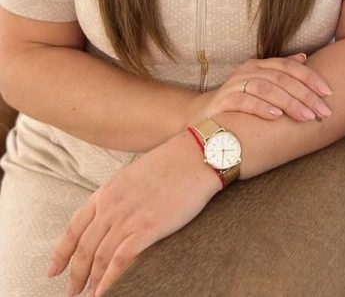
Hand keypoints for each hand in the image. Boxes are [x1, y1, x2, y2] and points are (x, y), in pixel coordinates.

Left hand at [47, 132, 218, 295]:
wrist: (196, 155)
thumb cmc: (171, 163)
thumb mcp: (134, 175)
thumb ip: (118, 196)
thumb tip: (111, 216)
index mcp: (106, 192)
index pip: (74, 228)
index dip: (61, 253)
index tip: (54, 270)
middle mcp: (112, 206)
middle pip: (84, 248)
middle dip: (75, 274)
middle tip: (71, 291)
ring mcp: (128, 218)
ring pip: (100, 258)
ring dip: (91, 281)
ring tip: (89, 295)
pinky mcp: (147, 228)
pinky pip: (120, 261)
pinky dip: (109, 281)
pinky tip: (105, 292)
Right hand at [189, 53, 333, 124]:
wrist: (201, 118)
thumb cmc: (237, 103)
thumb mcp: (260, 85)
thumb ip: (281, 72)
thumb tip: (303, 58)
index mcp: (260, 65)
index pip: (290, 67)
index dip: (311, 78)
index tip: (328, 93)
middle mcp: (248, 70)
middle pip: (282, 78)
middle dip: (306, 95)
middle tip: (323, 111)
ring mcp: (234, 83)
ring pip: (266, 88)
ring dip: (289, 103)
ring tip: (306, 116)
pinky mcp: (222, 100)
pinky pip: (244, 100)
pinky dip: (262, 108)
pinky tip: (276, 117)